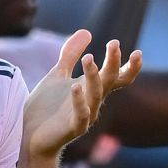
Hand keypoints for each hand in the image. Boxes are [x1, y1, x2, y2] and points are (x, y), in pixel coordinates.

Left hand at [23, 31, 143, 157]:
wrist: (30, 135)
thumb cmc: (47, 107)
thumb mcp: (58, 74)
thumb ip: (71, 55)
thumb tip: (87, 32)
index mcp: (93, 88)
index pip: (118, 77)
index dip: (130, 67)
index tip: (137, 52)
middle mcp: (93, 101)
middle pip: (110, 80)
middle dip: (113, 63)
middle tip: (113, 44)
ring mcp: (85, 115)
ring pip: (96, 95)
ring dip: (94, 77)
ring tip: (88, 58)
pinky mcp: (73, 128)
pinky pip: (81, 114)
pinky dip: (79, 101)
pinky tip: (75, 87)